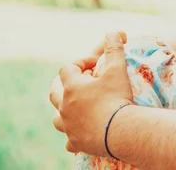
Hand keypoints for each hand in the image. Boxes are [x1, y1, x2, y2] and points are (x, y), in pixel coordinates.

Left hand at [54, 31, 132, 155]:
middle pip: (55, 92)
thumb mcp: (118, 70)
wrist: (120, 132)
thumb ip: (114, 49)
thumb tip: (113, 32)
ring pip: (57, 117)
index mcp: (72, 87)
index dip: (81, 62)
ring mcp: (68, 126)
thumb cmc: (116, 99)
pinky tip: (79, 134)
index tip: (96, 64)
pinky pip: (69, 140)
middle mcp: (65, 106)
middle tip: (78, 82)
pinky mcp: (76, 142)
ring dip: (64, 110)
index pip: (68, 68)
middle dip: (64, 85)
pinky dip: (73, 135)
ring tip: (74, 108)